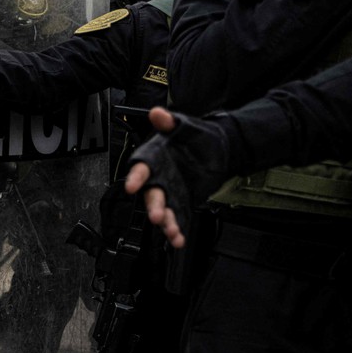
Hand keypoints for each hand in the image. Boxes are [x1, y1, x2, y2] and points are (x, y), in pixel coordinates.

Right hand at [123, 106, 232, 248]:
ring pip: (163, 211)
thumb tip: (158, 112)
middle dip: (153, 206)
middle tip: (157, 215)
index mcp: (153, 160)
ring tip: (171, 230)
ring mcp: (170, 193)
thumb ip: (170, 122)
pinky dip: (177, 231)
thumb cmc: (197, 137)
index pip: (141, 169)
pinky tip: (179, 240)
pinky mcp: (182, 203)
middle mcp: (158, 179)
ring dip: (166, 222)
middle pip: (151, 196)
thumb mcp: (185, 127)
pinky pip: (178, 219)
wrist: (220, 150)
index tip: (132, 186)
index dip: (136, 178)